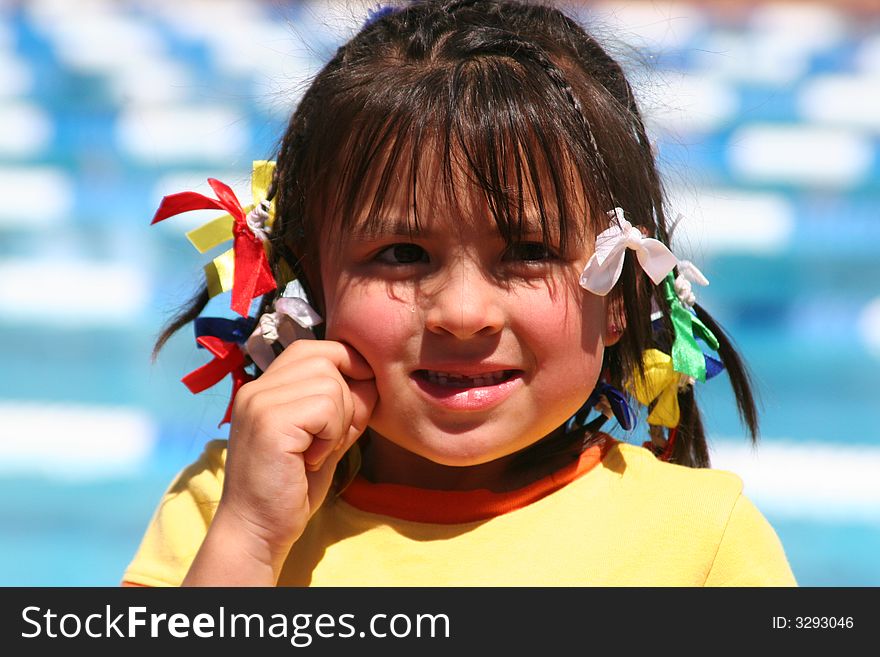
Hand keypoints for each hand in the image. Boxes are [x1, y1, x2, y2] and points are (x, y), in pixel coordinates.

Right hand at [215, 339, 376, 573]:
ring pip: (330, 383)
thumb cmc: (293, 488)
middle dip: (345, 398)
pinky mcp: (269, 421)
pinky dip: (330, 435)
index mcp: (266, 387)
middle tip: (328, 439)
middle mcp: (258, 387)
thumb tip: (373, 377)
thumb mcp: (328, 438)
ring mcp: (260, 401)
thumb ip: (346, 407)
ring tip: (315, 452)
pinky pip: (325, 407)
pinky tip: (310, 460)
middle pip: (327, 357)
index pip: (315, 348)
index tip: (352, 405)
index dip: (345, 368)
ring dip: (338, 421)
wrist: (258, 531)